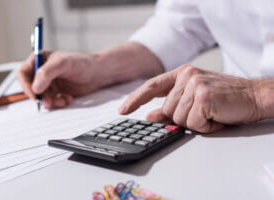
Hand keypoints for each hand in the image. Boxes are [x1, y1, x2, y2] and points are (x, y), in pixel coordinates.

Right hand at [17, 51, 100, 108]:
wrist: (97, 73)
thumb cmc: (82, 63)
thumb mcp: (63, 64)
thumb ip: (47, 73)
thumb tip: (35, 88)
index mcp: (39, 60)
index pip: (23, 74)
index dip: (26, 85)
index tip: (35, 95)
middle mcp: (42, 72)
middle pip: (31, 88)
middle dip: (40, 97)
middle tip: (49, 102)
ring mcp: (50, 83)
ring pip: (42, 97)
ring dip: (51, 102)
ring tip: (62, 101)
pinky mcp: (57, 92)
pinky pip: (52, 102)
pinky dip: (58, 103)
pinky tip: (68, 99)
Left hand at [119, 64, 262, 132]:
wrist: (254, 96)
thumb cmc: (224, 98)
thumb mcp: (194, 98)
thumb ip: (171, 105)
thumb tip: (151, 115)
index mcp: (182, 73)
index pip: (151, 86)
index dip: (135, 99)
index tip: (123, 110)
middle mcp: (186, 76)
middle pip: (167, 110)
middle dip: (183, 118)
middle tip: (204, 112)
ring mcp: (195, 84)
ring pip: (178, 118)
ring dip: (196, 122)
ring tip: (212, 113)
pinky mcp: (203, 96)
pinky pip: (193, 123)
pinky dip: (206, 126)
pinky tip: (217, 116)